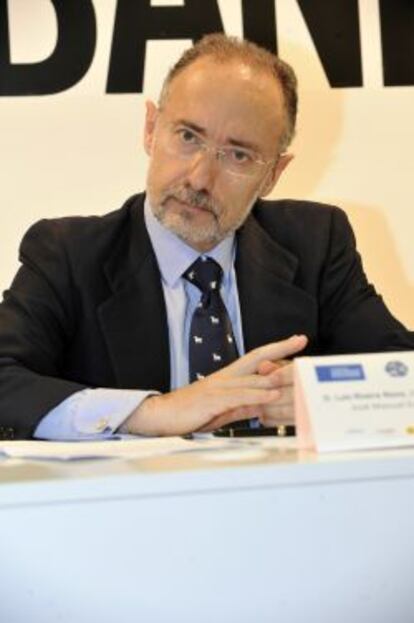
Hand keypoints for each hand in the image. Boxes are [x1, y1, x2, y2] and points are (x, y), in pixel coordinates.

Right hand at [123, 335, 306, 435]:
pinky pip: (239, 397)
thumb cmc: (189, 413)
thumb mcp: (222, 409)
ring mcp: (219, 387)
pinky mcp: (213, 401)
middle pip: (259, 361)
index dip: (277, 347)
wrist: (160, 415)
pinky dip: (258, 396)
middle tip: (302, 340)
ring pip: (253, 380)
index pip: (257, 357)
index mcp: (228, 377)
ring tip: (298, 372)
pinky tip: (273, 396)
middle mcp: (225, 377)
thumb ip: (243, 406)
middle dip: (282, 351)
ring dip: (277, 377)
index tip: (297, 338)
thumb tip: (263, 406)